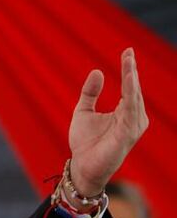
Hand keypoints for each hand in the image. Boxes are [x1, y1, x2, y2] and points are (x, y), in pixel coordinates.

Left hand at [67, 48, 147, 201]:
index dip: (129, 69)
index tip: (127, 51)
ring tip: (129, 63)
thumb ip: (90, 92)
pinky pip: (130, 111)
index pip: (130, 86)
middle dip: (132, 71)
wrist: (81, 166)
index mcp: (125, 112)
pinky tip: (128, 82)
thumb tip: (97, 71)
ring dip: (132, 80)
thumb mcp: (83, 111)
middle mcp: (133, 118)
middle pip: (135, 89)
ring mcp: (132, 127)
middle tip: (128, 53)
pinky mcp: (127, 135)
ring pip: (135, 98)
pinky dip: (130, 96)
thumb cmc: (84, 142)